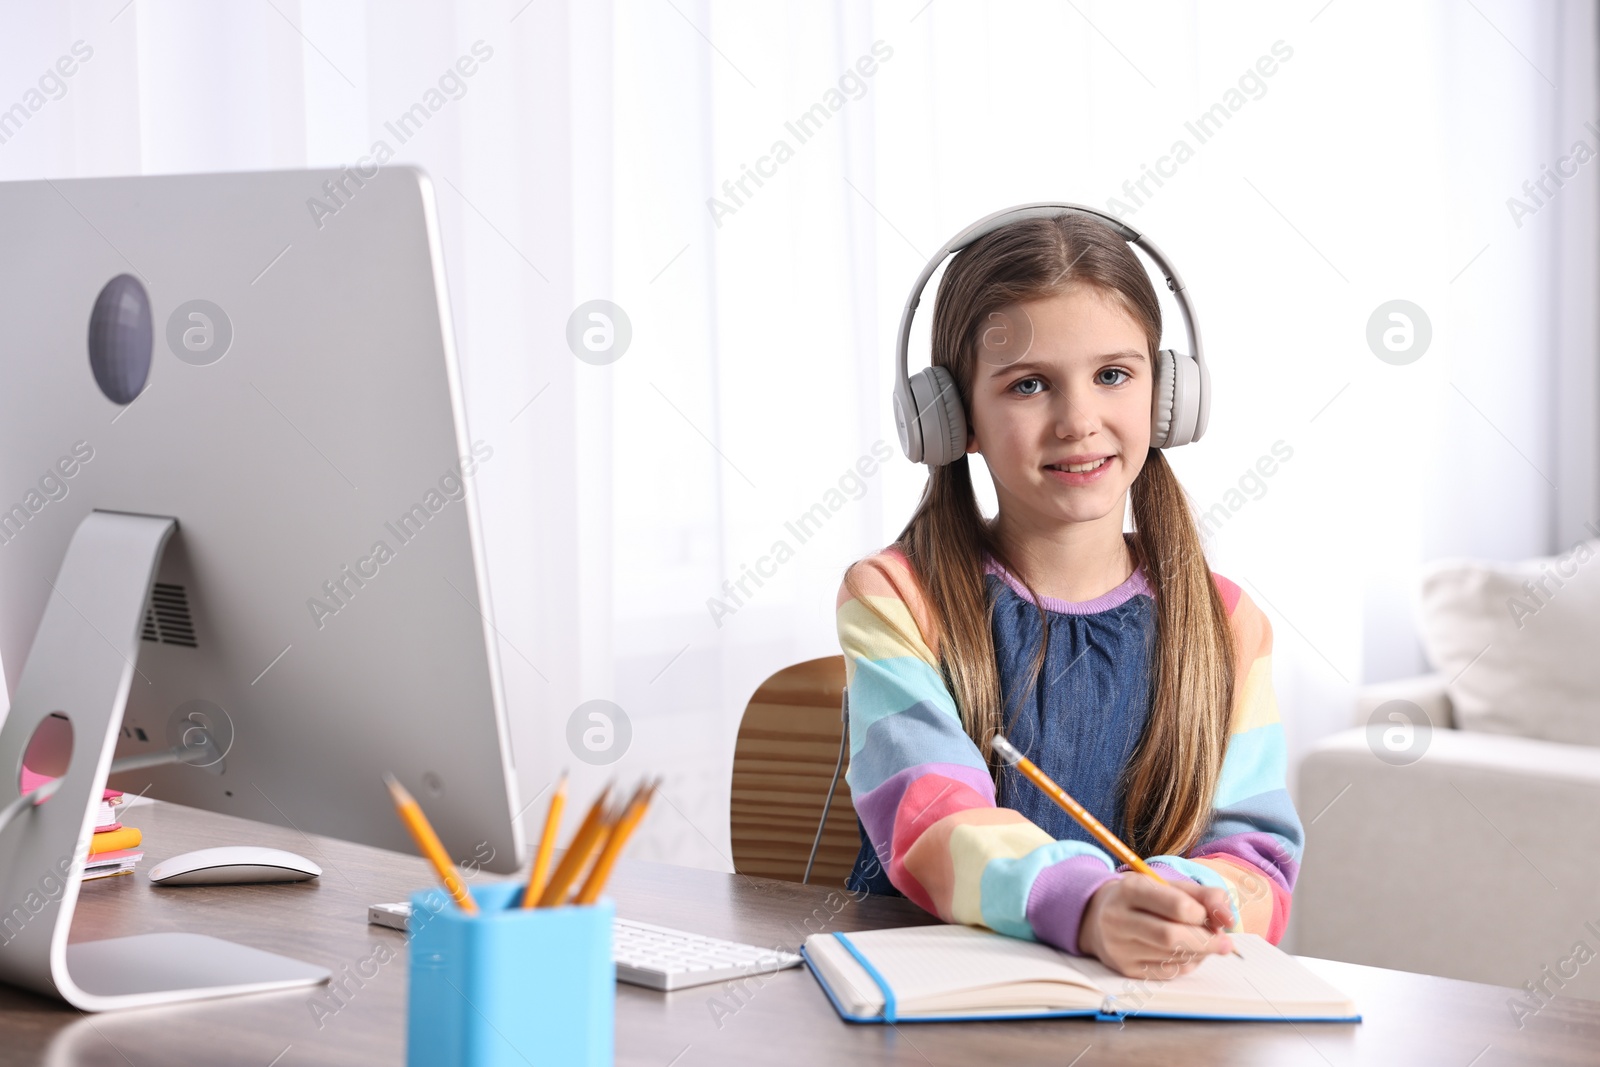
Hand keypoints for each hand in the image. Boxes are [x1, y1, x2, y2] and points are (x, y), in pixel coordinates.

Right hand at [1077, 874, 1233, 978]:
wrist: (1101, 916)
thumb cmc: (1145, 900)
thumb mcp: (1171, 887)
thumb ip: (1205, 896)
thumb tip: (1230, 920)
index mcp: (1130, 889)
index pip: (1177, 906)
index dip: (1205, 914)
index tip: (1217, 918)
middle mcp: (1118, 918)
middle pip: (1172, 936)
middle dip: (1207, 941)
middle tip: (1224, 942)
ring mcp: (1119, 946)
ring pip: (1171, 956)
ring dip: (1199, 953)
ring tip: (1205, 944)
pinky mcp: (1124, 968)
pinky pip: (1167, 972)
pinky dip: (1187, 964)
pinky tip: (1188, 954)